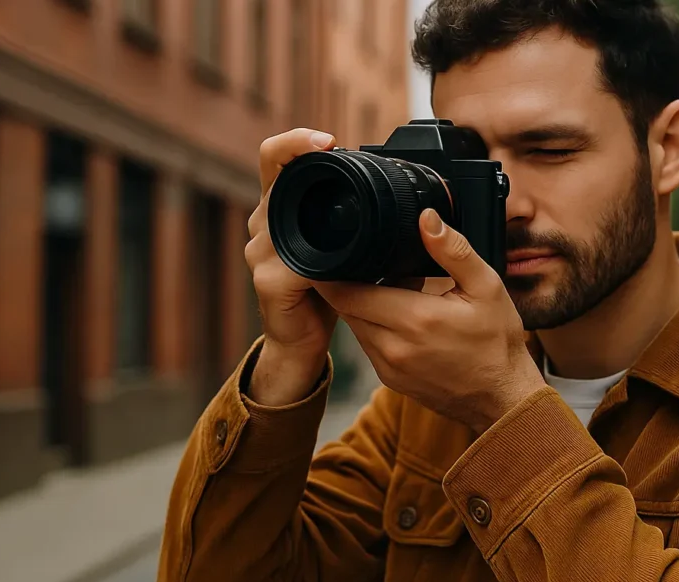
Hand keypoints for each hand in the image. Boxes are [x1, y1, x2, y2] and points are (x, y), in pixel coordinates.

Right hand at [246, 128, 337, 404]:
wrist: (301, 344)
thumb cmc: (324, 293)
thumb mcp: (345, 251)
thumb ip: (362, 227)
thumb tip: (417, 212)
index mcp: (282, 210)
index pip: (274, 158)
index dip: (294, 141)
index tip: (328, 140)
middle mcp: (264, 224)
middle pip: (272, 176)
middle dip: (298, 155)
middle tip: (331, 146)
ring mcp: (261, 253)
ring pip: (279, 215)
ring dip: (308, 203)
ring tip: (338, 193)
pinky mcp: (269, 283)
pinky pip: (291, 264)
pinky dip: (316, 260)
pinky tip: (335, 259)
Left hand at [313, 209, 545, 433]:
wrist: (503, 397)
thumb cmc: (498, 343)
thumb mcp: (486, 287)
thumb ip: (453, 251)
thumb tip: (427, 219)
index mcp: (415, 319)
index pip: (347, 292)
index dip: (334, 271)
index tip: (338, 253)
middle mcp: (394, 346)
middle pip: (345, 307)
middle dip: (349, 284)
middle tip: (369, 265)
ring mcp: (389, 367)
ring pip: (355, 326)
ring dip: (364, 306)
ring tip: (394, 291)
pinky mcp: (390, 380)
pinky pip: (368, 345)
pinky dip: (375, 327)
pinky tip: (402, 318)